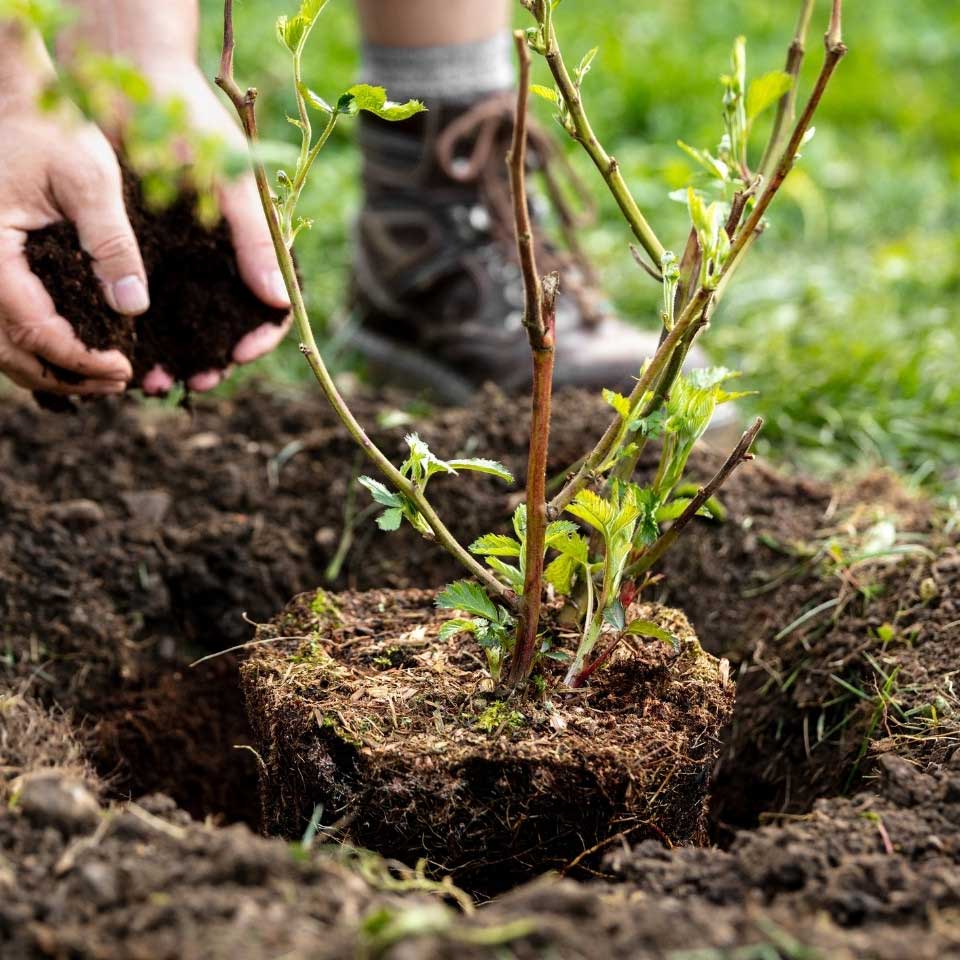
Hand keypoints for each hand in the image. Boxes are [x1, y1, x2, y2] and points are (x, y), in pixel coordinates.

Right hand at [0, 28, 142, 395]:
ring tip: (107, 376)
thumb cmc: (53, 128)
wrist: (20, 97)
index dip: (80, 358)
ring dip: (53, 369)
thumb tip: (133, 308)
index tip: (125, 368)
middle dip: (67, 376)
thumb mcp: (91, 180)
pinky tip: (82, 352)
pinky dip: (40, 347)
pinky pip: (7, 323)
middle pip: (11, 351)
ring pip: (4, 346)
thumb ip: (112, 244)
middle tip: (120, 382)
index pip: (32, 329)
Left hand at [134, 65, 293, 394]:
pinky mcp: (149, 251)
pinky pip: (153, 303)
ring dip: (181, 356)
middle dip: (218, 358)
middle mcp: (221, 256)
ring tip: (161, 380)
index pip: (272, 304)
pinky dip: (148, 334)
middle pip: (229, 323)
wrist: (131, 79)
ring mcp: (185, 256)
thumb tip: (280, 301)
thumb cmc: (192, 124)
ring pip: (191, 322)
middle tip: (198, 381)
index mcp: (253, 242)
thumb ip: (256, 240)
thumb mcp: (230, 183)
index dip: (263, 334)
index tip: (241, 352)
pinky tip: (138, 353)